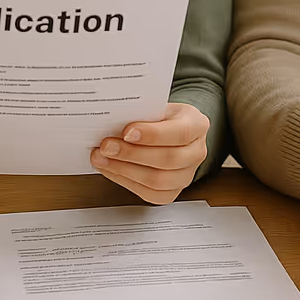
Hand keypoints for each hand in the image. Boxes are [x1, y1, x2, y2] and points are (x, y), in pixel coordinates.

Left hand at [91, 102, 209, 204]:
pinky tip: (110, 169)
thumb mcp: (156, 106)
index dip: (152, 135)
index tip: (126, 131)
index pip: (179, 133)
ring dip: (124, 170)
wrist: (169, 130)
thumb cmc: (161, 117)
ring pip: (158, 181)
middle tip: (106, 146)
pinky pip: (149, 193)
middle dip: (132, 154)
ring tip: (102, 158)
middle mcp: (197, 152)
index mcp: (197, 125)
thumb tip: (111, 121)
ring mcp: (187, 175)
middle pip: (168, 159)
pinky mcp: (172, 191)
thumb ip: (141, 113)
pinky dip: (125, 181)